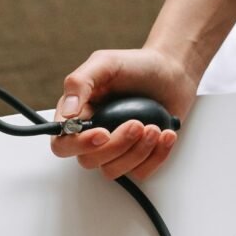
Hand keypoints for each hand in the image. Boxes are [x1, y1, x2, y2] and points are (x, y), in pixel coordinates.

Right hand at [51, 47, 196, 180]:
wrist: (172, 74)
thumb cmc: (137, 66)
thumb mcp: (105, 63)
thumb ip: (80, 83)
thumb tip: (67, 114)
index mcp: (78, 114)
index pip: (63, 143)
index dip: (80, 144)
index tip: (103, 133)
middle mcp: (93, 135)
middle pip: (89, 161)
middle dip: (117, 146)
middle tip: (138, 123)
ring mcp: (115, 149)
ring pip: (114, 170)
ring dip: (138, 151)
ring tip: (155, 128)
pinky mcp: (137, 158)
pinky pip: (140, 172)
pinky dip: (156, 156)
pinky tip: (165, 135)